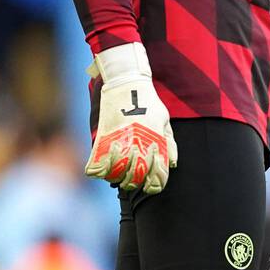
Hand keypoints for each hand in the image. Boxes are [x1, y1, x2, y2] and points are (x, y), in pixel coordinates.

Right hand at [84, 43, 177, 192]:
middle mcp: (138, 146)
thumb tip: (172, 163)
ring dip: (116, 177)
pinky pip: (97, 165)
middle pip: (135, 179)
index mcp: (155, 143)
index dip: (154, 185)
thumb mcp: (163, 120)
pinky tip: (103, 168)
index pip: (157, 176)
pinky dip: (99, 170)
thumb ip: (168, 142)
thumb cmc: (148, 102)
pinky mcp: (103, 138)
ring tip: (116, 174)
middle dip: (133, 182)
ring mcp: (120, 143)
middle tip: (130, 179)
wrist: (127, 84)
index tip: (149, 185)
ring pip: (116, 175)